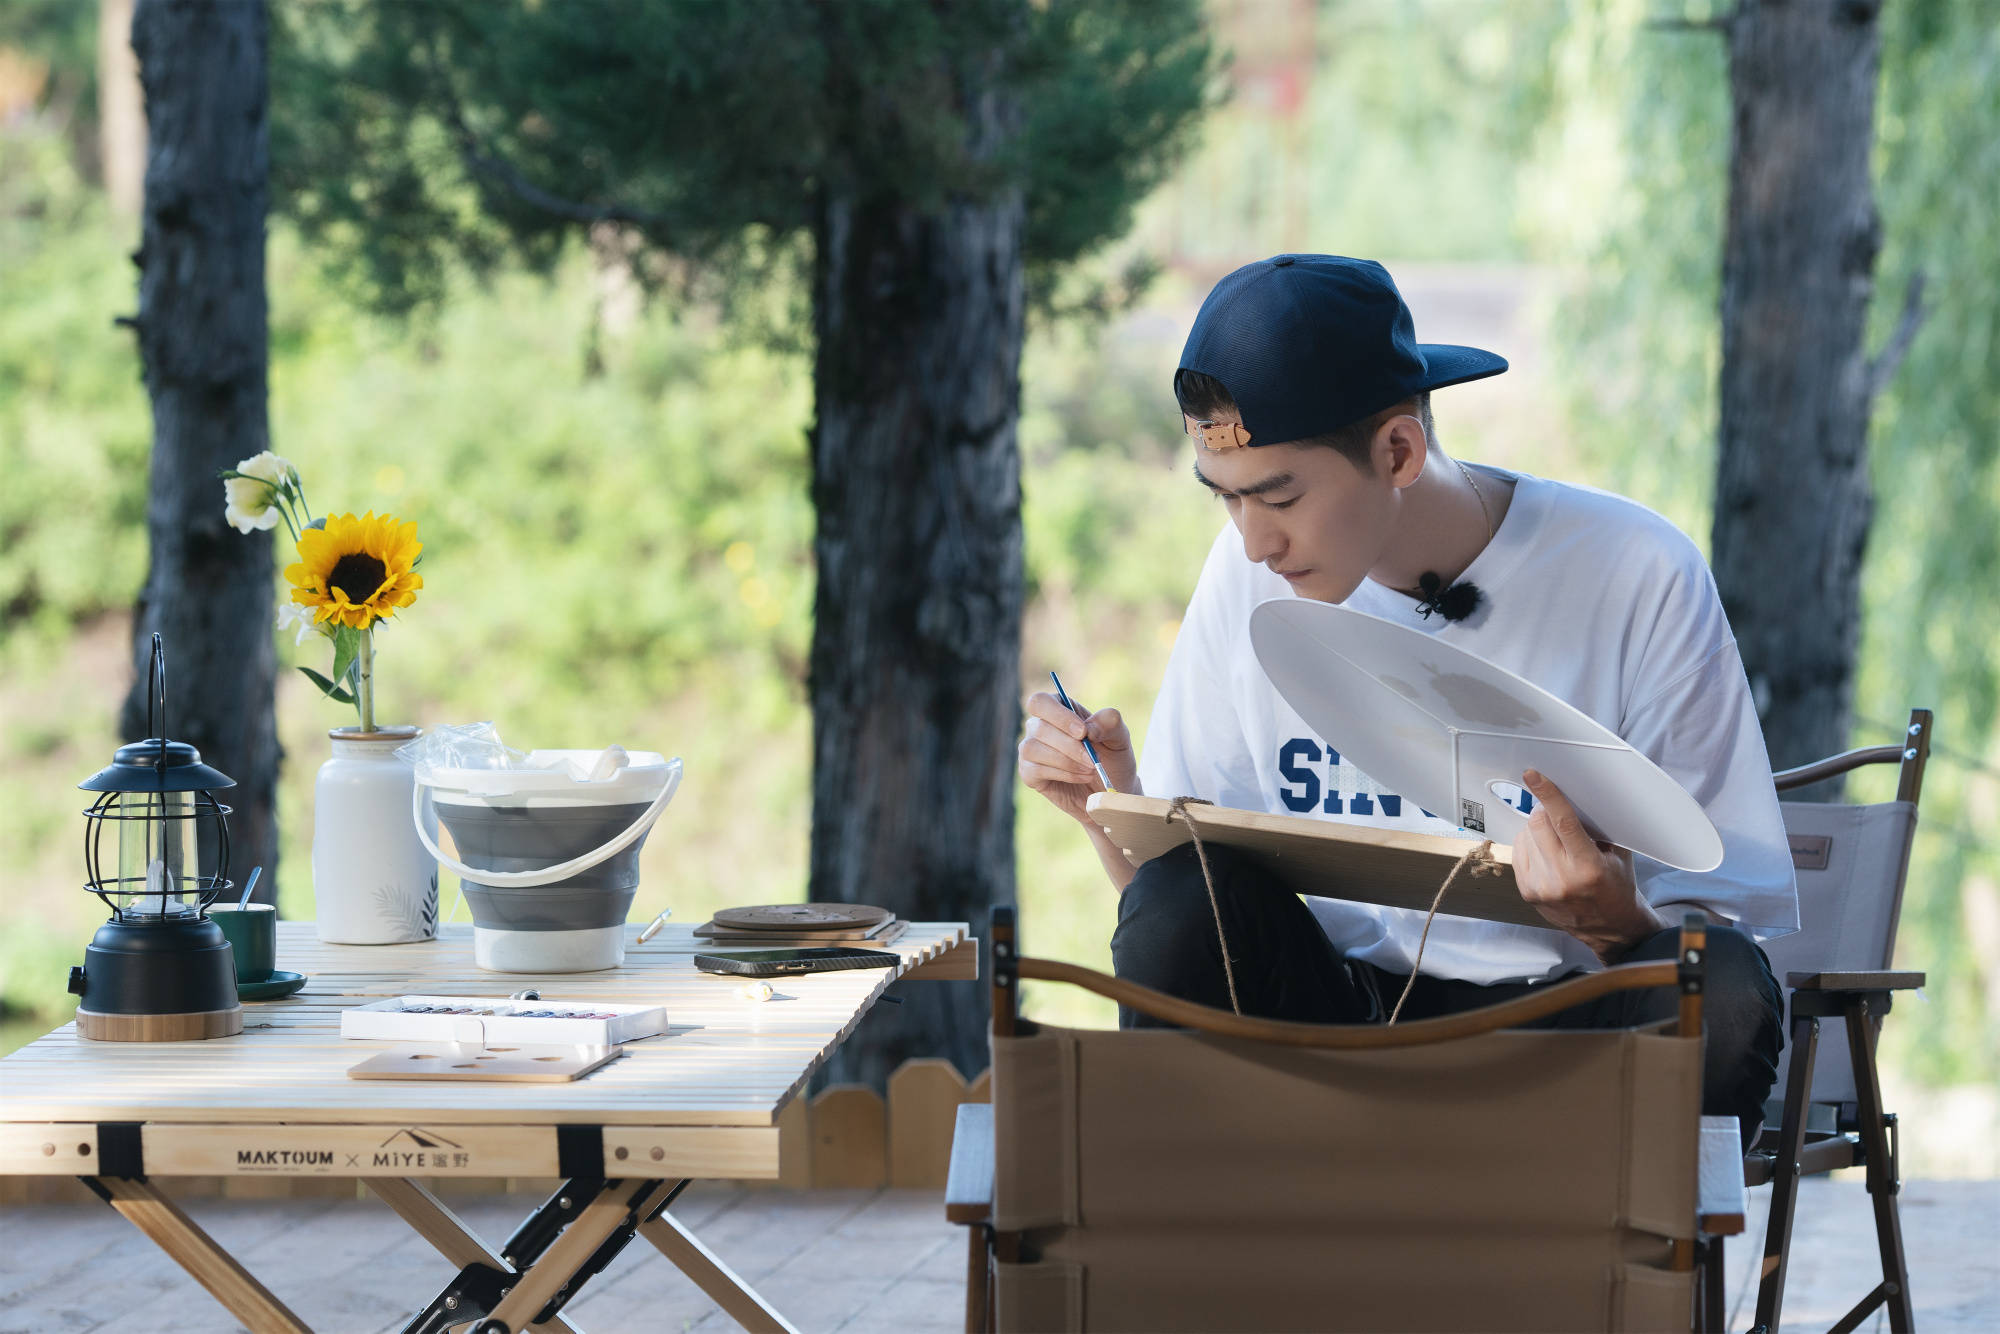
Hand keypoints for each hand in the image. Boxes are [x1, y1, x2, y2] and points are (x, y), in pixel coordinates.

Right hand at [1018, 690, 1138, 824]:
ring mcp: (1031, 750)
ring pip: (1032, 749)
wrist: (1110, 791)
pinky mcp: (1029, 774)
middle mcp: (1039, 726)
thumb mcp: (1120, 737)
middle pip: (1038, 727)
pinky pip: (1035, 770)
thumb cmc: (1112, 759)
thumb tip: (1088, 727)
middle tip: (1092, 759)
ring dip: (1066, 761)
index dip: (1059, 716)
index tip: (1083, 733)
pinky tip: (1080, 777)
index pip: (1041, 702)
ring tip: (1090, 769)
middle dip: (1069, 746)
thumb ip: (1110, 722)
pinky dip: (1063, 774)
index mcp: (1058, 708)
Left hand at [1511, 769, 1661, 964]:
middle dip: (1545, 812)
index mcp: (1588, 867)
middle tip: (1557, 815)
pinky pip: (1519, 852)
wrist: (1609, 928)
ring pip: (1525, 836)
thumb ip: (1598, 827)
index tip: (1533, 776)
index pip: (1562, 822)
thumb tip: (1576, 795)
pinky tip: (1546, 853)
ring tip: (1557, 843)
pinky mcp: (1527, 892)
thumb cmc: (1616, 887)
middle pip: (1538, 824)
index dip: (1548, 795)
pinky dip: (1530, 845)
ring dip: (1537, 830)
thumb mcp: (1618, 854)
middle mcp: (1561, 879)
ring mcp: (1540, 888)